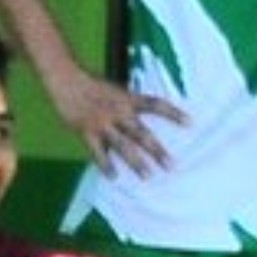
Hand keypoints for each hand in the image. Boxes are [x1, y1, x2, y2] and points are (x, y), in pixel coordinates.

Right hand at [46, 65, 183, 178]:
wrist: (66, 79)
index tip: (191, 123)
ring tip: (148, 176)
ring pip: (123, 146)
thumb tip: (141, 119)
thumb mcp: (115, 90)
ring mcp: (102, 122)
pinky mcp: (87, 131)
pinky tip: (114, 177)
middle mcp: (118, 111)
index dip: (173, 113)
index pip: (156, 105)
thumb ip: (128, 105)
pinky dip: (106, 165)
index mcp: (127, 98)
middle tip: (171, 165)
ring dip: (136, 162)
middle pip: (142, 133)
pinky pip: (98, 152)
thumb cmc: (91, 84)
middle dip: (157, 150)